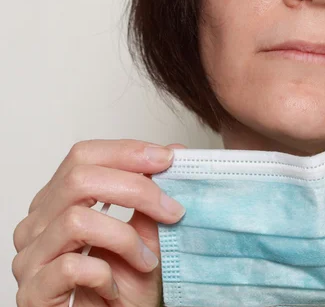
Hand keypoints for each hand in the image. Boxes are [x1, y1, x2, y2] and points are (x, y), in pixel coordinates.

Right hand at [12, 140, 185, 306]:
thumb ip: (151, 197)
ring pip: (77, 220)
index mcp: (60, 202)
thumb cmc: (125, 285)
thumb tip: (175, 151)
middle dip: (137, 189)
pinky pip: (70, 267)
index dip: (127, 152)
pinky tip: (115, 287)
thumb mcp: (145, 235)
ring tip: (149, 261)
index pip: (83, 156)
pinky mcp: (33, 291)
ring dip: (126, 239)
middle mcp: (38, 224)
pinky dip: (104, 275)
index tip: (169, 158)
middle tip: (174, 210)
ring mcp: (31, 257)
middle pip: (79, 179)